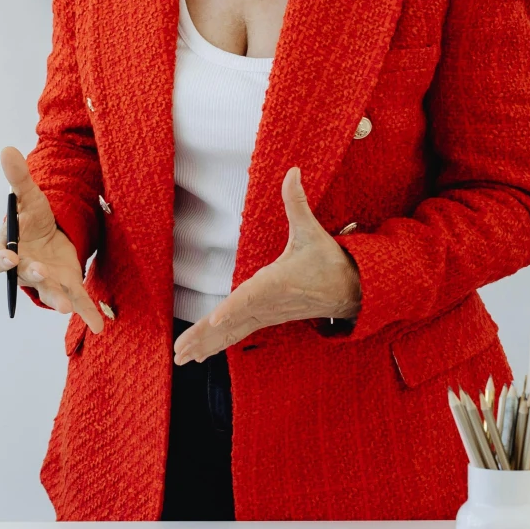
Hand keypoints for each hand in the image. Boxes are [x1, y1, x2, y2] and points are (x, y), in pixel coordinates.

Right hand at [0, 147, 106, 334]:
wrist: (48, 233)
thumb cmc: (31, 217)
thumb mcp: (27, 195)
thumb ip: (17, 177)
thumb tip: (6, 149)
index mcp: (6, 249)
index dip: (1, 260)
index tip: (8, 258)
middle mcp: (24, 269)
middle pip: (25, 276)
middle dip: (34, 276)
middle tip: (42, 274)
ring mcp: (45, 280)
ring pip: (49, 292)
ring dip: (56, 299)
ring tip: (64, 308)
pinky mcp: (66, 286)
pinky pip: (76, 301)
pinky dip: (87, 314)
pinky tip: (99, 326)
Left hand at [173, 167, 358, 364]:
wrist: (350, 291)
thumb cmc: (328, 261)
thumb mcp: (312, 230)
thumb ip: (297, 202)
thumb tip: (292, 170)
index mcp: (277, 282)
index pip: (251, 296)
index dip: (232, 308)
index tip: (214, 320)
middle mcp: (268, 303)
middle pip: (232, 322)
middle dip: (204, 337)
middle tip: (179, 353)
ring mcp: (266, 314)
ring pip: (232, 332)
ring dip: (205, 345)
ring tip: (181, 358)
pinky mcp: (266, 319)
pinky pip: (238, 334)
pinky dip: (219, 344)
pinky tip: (201, 355)